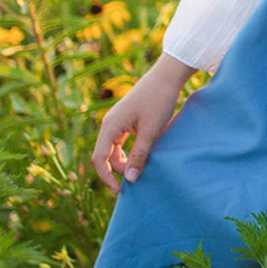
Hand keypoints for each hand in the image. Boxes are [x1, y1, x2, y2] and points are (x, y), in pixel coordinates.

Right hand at [91, 54, 195, 192]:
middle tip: (135, 182)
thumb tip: (131, 179)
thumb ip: (140, 155)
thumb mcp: (151, 131)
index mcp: (110, 126)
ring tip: (140, 171)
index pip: (99, 159)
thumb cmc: (159, 101)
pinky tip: (143, 157)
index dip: (106, 177)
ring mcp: (117, 121)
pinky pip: (122, 142)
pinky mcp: (127, 119)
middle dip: (116, 171)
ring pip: (113, 149)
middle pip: (105, 155)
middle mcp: (109, 124)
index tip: (120, 191)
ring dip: (124, 162)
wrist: (167, 76)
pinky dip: (129, 152)